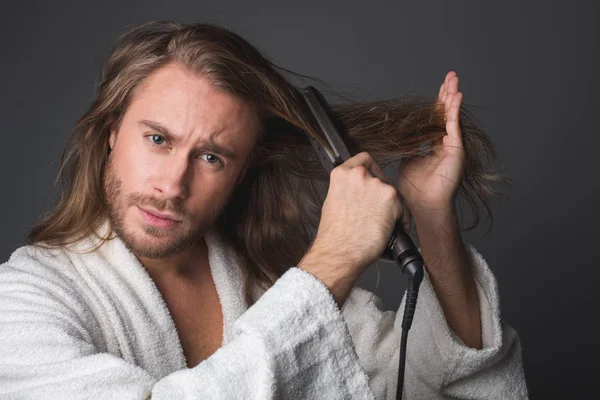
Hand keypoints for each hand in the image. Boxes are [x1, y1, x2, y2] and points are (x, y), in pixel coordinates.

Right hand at [299, 152, 405, 305]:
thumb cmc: (335, 235)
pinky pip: (402, 207)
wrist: (340, 252)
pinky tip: (390, 230)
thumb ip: (346, 190)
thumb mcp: (332, 202)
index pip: (363, 159)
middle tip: (378, 212)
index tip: (374, 179)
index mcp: (341, 174)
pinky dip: (401, 219)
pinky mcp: (390, 197)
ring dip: (392, 207)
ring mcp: (376, 184)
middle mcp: (359, 174)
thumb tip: (357, 193)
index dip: (371, 171)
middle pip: (381, 178)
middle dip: (381, 195)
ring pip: (392, 193)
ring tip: (383, 225)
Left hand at [397, 71, 464, 215]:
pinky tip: (456, 97)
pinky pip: (454, 127)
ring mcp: (452, 147)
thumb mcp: (407, 159)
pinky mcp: (455, 151)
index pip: (437, 119)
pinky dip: (455, 111)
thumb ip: (409, 144)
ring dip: (452, 97)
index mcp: (435, 145)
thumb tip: (399, 133)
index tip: (440, 86)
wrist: (422, 204)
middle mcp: (446, 144)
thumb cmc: (414, 187)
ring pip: (452, 117)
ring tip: (453, 80)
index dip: (438, 102)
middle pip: (447, 114)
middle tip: (450, 76)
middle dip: (447, 94)